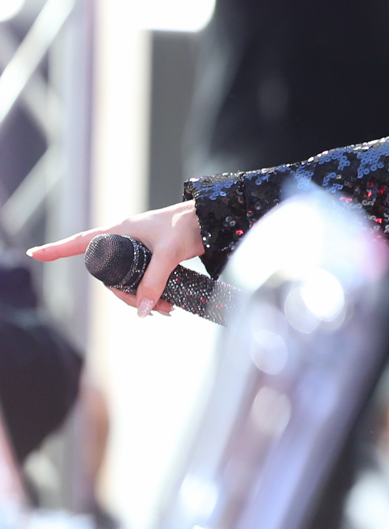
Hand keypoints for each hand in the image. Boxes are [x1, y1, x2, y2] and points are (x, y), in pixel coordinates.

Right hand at [27, 201, 206, 316]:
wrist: (214, 219)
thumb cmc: (189, 225)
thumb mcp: (169, 253)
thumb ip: (155, 280)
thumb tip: (142, 309)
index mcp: (122, 230)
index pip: (82, 241)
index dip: (58, 249)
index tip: (35, 253)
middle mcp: (126, 239)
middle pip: (109, 274)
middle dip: (124, 296)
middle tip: (150, 310)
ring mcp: (139, 248)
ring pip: (128, 280)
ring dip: (142, 298)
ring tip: (166, 309)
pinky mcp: (153, 256)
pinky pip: (142, 279)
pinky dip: (150, 293)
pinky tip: (165, 304)